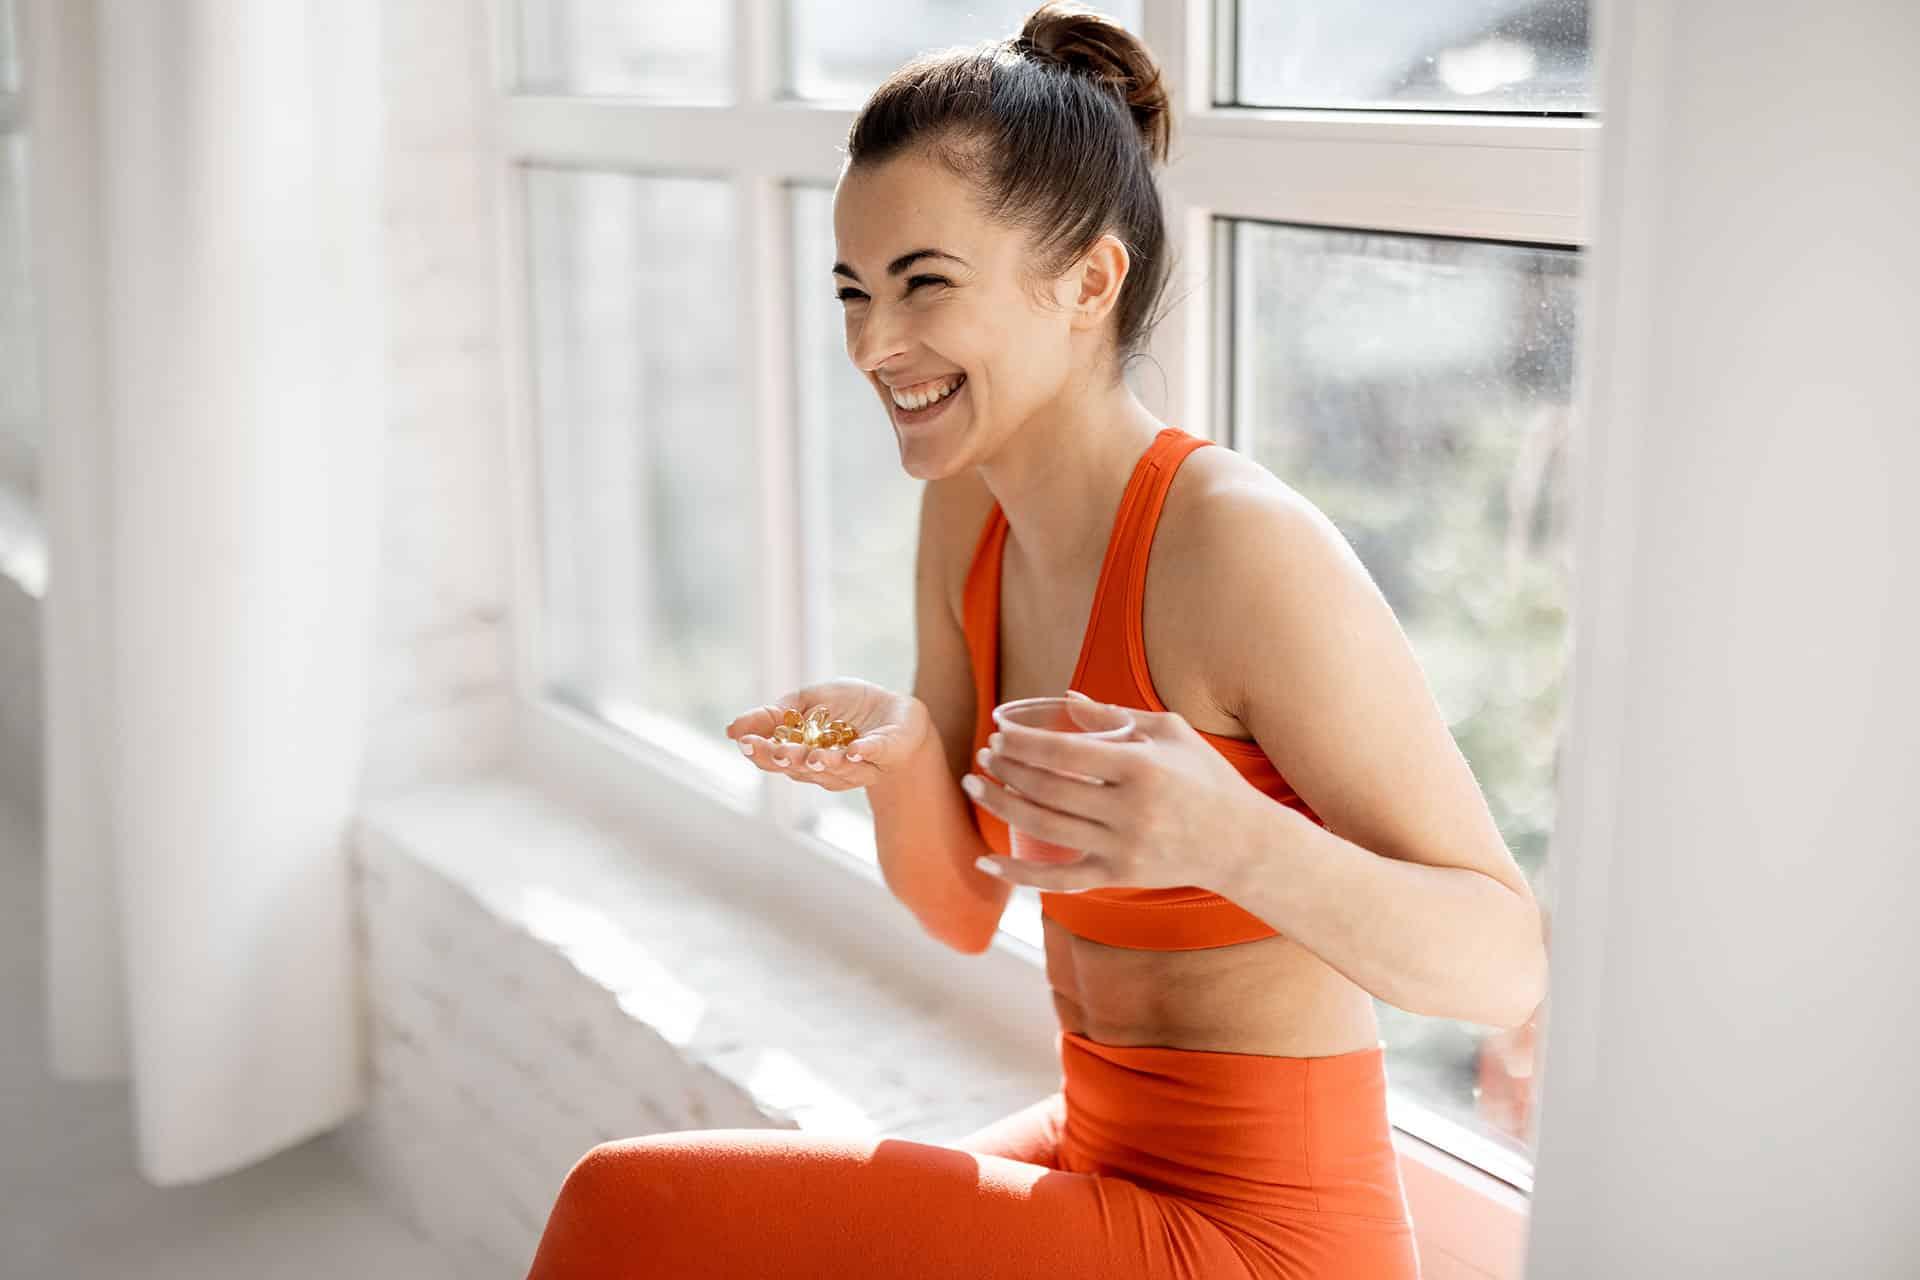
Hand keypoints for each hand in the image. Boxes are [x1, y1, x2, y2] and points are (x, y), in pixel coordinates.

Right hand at [726, 678, 929, 792]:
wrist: (899, 713)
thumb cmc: (851, 706)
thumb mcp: (810, 699)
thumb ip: (777, 712)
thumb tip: (734, 728)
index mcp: (804, 753)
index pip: (776, 756)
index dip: (760, 751)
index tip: (743, 740)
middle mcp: (826, 766)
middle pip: (801, 768)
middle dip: (787, 759)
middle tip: (774, 751)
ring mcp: (856, 765)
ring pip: (835, 769)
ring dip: (822, 762)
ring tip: (811, 756)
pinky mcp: (885, 754)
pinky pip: (873, 755)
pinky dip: (863, 753)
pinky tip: (853, 751)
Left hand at [964, 689, 1262, 893]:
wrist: (1243, 844)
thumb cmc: (1207, 778)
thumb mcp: (1171, 733)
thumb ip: (1115, 716)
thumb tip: (1064, 699)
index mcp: (1141, 768)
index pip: (1064, 753)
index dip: (1024, 744)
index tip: (999, 735)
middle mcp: (1129, 811)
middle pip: (1047, 790)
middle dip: (1006, 770)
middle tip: (983, 756)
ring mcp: (1122, 848)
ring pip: (1044, 828)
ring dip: (1003, 805)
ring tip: (977, 786)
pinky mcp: (1118, 877)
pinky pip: (1058, 880)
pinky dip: (1017, 875)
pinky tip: (984, 862)